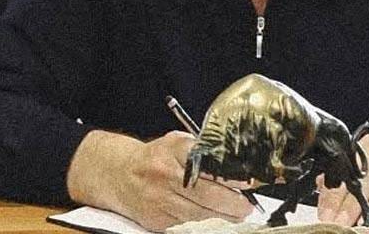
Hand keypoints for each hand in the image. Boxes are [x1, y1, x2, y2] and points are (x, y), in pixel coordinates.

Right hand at [69, 130, 253, 230]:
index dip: (234, 176)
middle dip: (235, 204)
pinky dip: (205, 227)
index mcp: (174, 149)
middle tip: (248, 206)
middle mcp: (165, 173)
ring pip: (202, 216)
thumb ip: (203, 152)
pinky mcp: (156, 220)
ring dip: (224, 219)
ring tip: (236, 216)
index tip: (251, 182)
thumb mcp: (177, 144)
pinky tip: (215, 222)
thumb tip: (238, 166)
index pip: (210, 164)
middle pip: (209, 194)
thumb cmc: (155, 158)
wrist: (118, 174)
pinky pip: (188, 227)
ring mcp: (159, 199)